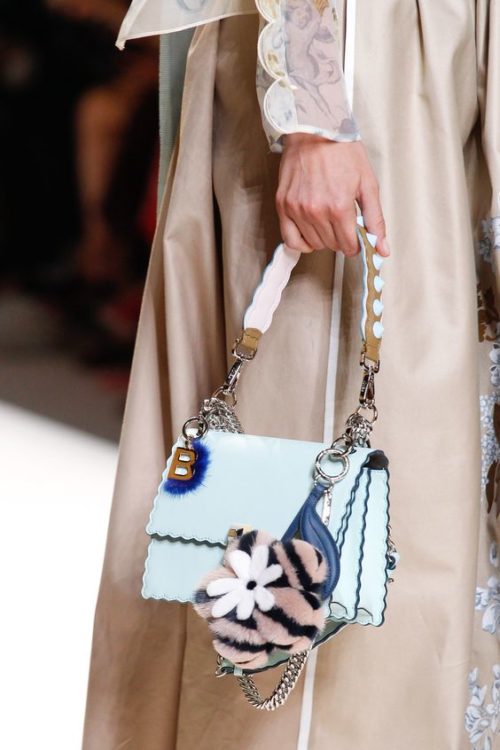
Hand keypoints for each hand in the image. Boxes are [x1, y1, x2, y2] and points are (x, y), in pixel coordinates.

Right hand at [276, 134, 388, 256]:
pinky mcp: (283, 205)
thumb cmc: (342, 151)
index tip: (356, 236)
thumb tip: (382, 248)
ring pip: (313, 243)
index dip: (356, 244)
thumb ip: (375, 219)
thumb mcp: (368, 183)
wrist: (315, 129)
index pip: (349, 246)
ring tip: (328, 221)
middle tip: (343, 223)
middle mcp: (316, 211)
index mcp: (339, 206)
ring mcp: (297, 209)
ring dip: (323, 239)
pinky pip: (290, 239)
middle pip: (332, 246)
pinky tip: (309, 233)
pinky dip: (301, 242)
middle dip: (341, 239)